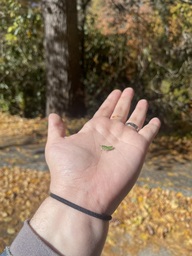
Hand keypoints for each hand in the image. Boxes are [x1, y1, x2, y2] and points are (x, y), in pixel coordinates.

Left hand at [45, 88, 160, 214]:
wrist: (83, 194)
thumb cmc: (68, 171)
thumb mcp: (56, 145)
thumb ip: (56, 129)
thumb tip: (53, 115)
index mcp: (93, 130)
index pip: (104, 111)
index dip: (110, 101)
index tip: (116, 91)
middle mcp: (110, 134)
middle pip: (120, 113)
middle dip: (124, 101)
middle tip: (129, 89)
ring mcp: (124, 141)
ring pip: (135, 121)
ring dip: (139, 110)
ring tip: (143, 99)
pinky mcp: (138, 149)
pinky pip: (148, 133)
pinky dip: (153, 127)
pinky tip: (156, 119)